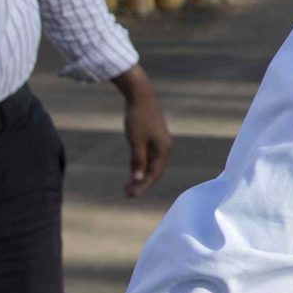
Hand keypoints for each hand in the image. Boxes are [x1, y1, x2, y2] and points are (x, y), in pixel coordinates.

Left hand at [114, 65, 172, 196]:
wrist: (140, 96)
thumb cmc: (138, 118)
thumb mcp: (136, 142)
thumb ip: (138, 161)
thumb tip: (138, 180)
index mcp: (163, 150)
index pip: (154, 174)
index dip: (143, 186)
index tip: (131, 195)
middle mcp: (164, 148)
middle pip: (154, 171)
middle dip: (142, 183)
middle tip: (127, 194)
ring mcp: (159, 142)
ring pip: (150, 164)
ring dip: (140, 175)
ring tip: (128, 186)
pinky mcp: (153, 138)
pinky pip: (148, 156)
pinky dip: (140, 165)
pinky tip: (132, 171)